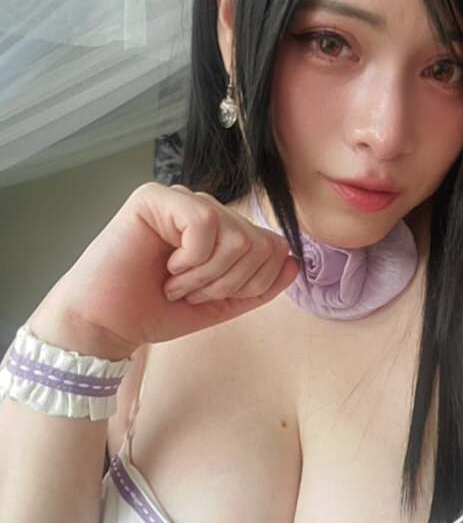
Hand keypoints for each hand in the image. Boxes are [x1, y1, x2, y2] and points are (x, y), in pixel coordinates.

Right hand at [30, 183, 298, 357]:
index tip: (207, 297)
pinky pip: (205, 224)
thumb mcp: (221, 304)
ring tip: (174, 282)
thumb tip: (294, 262)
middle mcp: (204, 208)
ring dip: (205, 276)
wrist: (107, 325)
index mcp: (222, 229)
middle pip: (260, 243)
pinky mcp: (154, 197)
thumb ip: (259, 285)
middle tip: (187, 292)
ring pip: (236, 236)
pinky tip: (165, 266)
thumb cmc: (155, 311)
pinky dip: (190, 260)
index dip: (251, 284)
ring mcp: (180, 199)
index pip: (273, 246)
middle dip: (226, 283)